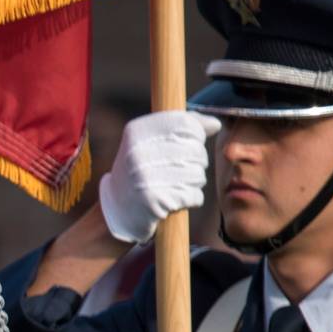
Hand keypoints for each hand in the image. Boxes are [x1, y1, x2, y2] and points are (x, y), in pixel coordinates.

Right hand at [96, 109, 219, 242]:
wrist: (118, 208)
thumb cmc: (143, 170)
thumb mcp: (153, 142)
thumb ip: (182, 128)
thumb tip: (214, 124)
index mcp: (136, 131)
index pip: (185, 123)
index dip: (195, 135)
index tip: (187, 144)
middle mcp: (138, 152)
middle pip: (196, 151)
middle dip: (196, 162)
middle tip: (178, 170)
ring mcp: (144, 177)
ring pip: (198, 174)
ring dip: (193, 183)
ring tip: (174, 185)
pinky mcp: (154, 200)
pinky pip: (194, 195)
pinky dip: (191, 199)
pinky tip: (174, 200)